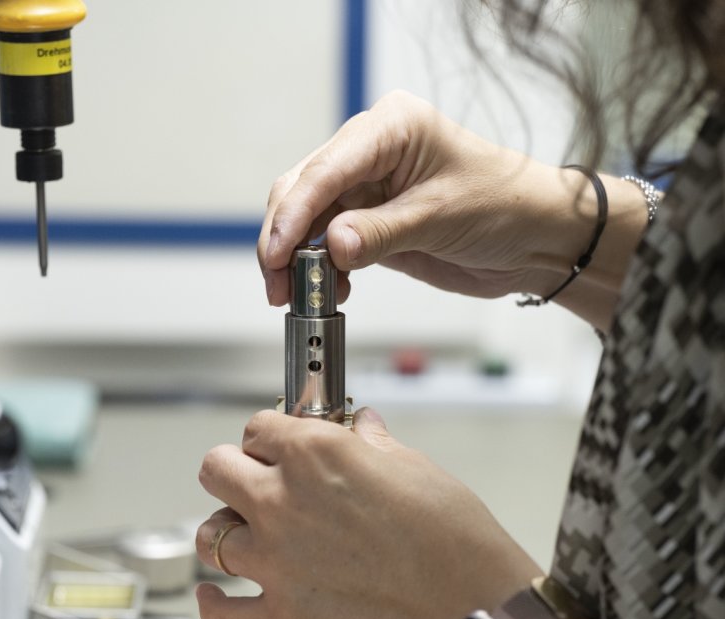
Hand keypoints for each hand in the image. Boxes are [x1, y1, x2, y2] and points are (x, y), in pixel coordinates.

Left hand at [195, 407, 541, 618]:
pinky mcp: (282, 610)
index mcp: (312, 454)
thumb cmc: (449, 532)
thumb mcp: (410, 464)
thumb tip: (362, 426)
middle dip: (233, 471)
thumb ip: (370, 443)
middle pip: (216, 470)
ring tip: (242, 536)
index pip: (258, 428)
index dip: (270, 437)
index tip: (279, 447)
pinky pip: (222, 610)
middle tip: (253, 482)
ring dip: (223, 532)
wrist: (466, 599)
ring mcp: (274, 558)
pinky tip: (216, 596)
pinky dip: (214, 605)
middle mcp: (280, 500)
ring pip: (209, 535)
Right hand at [258, 90, 599, 307]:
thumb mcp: (441, 218)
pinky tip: (328, 291)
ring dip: (295, 260)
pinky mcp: (365, 220)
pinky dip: (318, 270)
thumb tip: (330, 247)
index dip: (294, 214)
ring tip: (297, 296)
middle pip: (301, 190)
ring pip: (305, 220)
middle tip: (278, 284)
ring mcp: (364, 187)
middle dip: (284, 239)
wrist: (535, 239)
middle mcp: (369, 151)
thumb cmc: (505, 207)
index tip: (277, 253)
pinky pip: (324, 243)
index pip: (325, 170)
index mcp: (390, 128)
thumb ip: (380, 233)